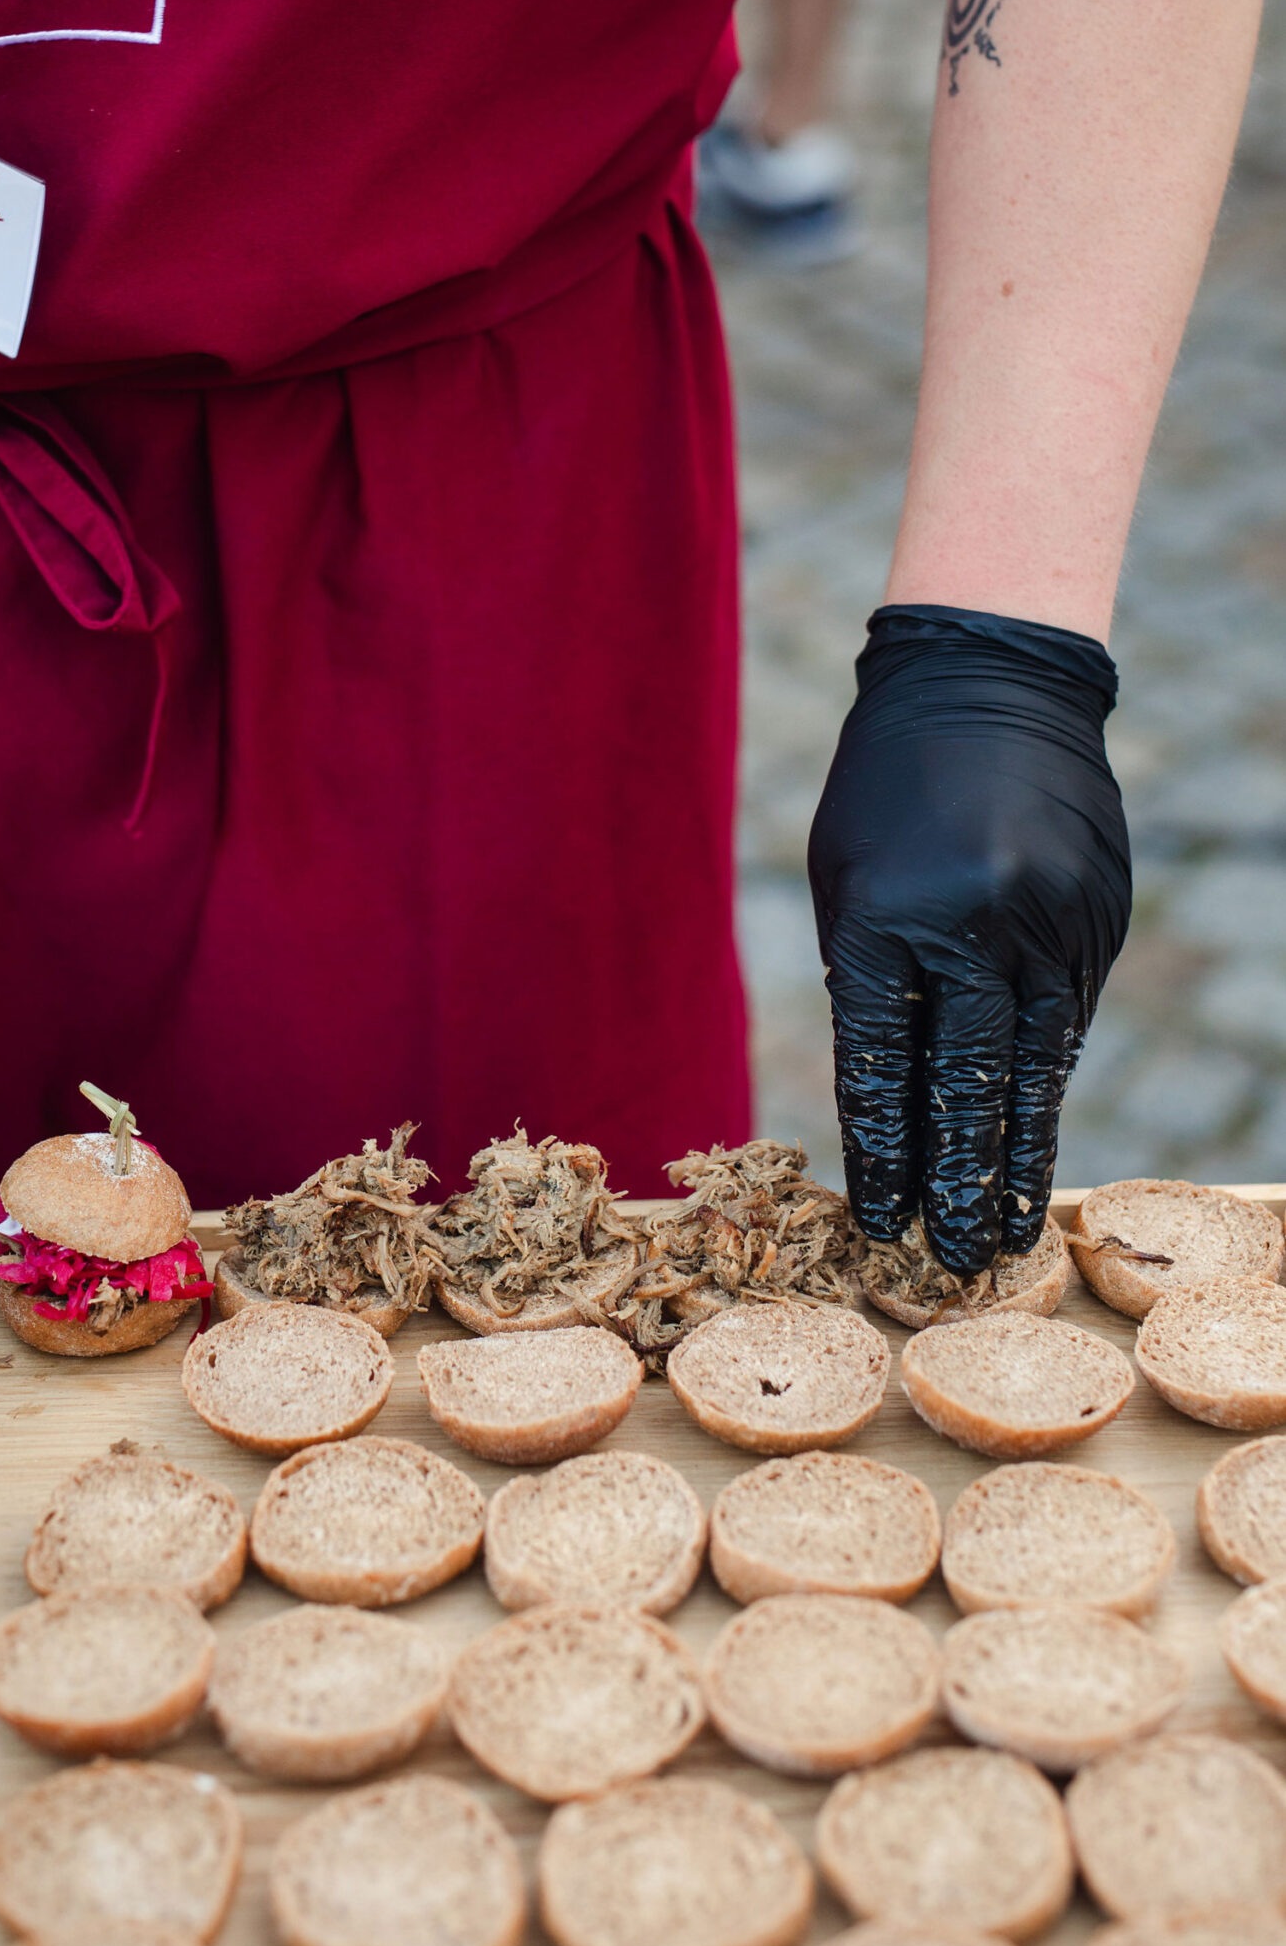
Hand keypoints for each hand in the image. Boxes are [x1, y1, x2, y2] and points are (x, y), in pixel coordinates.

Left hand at [807, 604, 1130, 1275]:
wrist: (990, 684)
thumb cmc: (888, 790)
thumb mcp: (848, 880)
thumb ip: (871, 984)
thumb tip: (897, 1099)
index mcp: (888, 918)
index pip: (884, 1068)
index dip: (884, 1155)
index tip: (883, 1222)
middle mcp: (977, 927)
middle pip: (968, 1086)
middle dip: (958, 1180)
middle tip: (956, 1260)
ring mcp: (1051, 924)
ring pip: (1035, 1069)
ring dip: (1020, 1154)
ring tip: (1006, 1229)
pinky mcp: (1098, 921)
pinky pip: (1068, 1021)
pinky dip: (1046, 1081)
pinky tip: (1034, 1133)